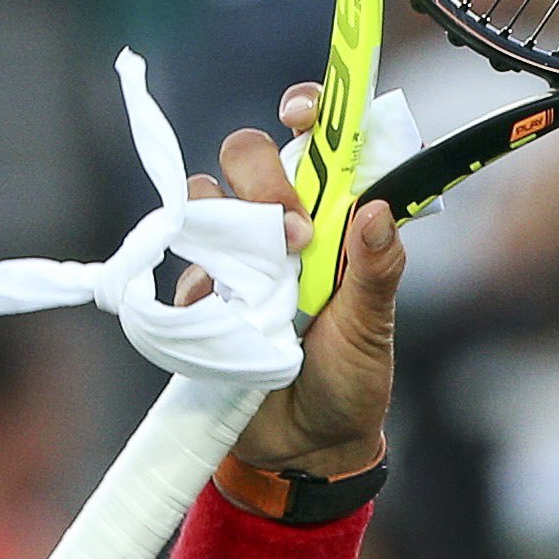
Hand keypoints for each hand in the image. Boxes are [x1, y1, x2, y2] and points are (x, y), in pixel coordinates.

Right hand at [175, 83, 403, 480]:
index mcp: (332, 222)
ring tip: (267, 276)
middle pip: (247, 156)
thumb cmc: (350, 381)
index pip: (315, 145)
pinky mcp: (199, 290)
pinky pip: (180, 258)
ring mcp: (234, 256)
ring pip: (205, 197)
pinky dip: (201, 275)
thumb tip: (378, 209)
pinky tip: (230, 309)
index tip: (301, 114)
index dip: (306, 112)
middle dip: (263, 175)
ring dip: (229, 220)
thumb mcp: (372, 328)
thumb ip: (378, 270)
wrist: (306, 446)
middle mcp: (280, 227)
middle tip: (294, 228)